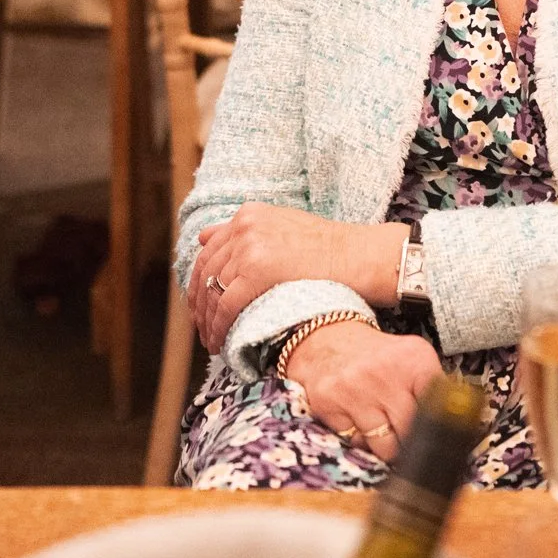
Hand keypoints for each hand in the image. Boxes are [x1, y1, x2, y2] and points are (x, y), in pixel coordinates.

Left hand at [190, 206, 404, 351]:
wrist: (357, 256)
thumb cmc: (328, 249)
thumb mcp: (282, 227)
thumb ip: (245, 232)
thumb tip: (202, 237)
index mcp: (249, 214)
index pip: (209, 250)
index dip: (200, 280)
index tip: (202, 303)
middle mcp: (244, 226)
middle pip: (206, 271)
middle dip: (200, 304)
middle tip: (204, 328)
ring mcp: (249, 247)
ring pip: (213, 291)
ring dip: (208, 321)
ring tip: (213, 340)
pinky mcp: (256, 271)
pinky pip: (226, 306)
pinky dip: (220, 328)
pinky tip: (222, 343)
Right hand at [283, 320, 442, 464]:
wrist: (328, 337)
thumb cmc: (378, 356)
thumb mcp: (413, 357)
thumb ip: (434, 387)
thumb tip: (459, 425)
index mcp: (414, 359)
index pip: (439, 407)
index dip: (440, 426)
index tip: (438, 434)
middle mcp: (383, 373)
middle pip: (412, 432)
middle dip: (413, 440)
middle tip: (411, 437)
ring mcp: (354, 390)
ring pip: (384, 445)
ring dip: (387, 445)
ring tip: (385, 428)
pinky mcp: (328, 404)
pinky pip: (354, 441)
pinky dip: (360, 438)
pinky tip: (359, 419)